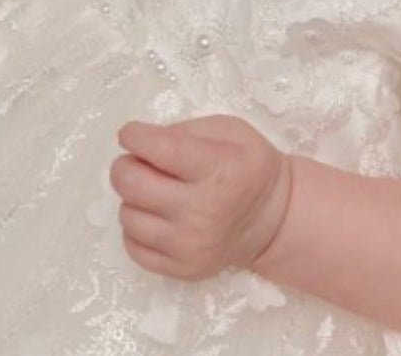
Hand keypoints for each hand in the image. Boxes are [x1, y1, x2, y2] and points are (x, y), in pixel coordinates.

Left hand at [110, 114, 291, 280]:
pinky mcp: (182, 270)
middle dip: (126, 165)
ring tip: (154, 192)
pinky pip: (133, 246)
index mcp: (218, 170)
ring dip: (133, 199)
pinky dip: (137, 228)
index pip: (159, 149)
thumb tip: (143, 142)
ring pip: (127, 215)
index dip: (134, 135)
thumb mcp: (229, 131)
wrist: (273, 221)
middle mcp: (202, 211)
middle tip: (140, 162)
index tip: (130, 133)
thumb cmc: (247, 166)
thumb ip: (185, 131)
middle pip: (131, 184)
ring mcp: (190, 246)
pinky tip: (156, 217)